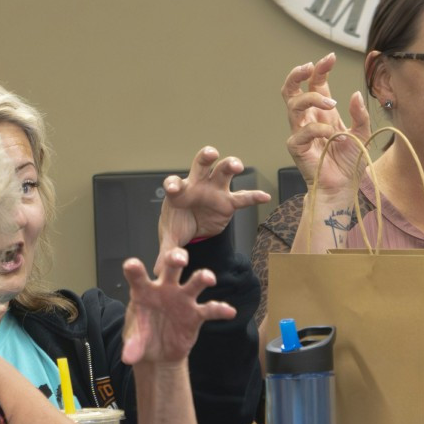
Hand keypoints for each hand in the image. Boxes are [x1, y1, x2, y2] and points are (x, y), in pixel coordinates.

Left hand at [119, 248, 235, 364]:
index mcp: (144, 291)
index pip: (137, 276)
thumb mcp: (134, 342)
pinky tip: (229, 312)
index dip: (134, 269)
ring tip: (209, 279)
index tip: (132, 265)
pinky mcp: (196, 314)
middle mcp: (165, 289)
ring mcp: (182, 299)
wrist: (158, 353)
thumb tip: (129, 357)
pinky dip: (220, 309)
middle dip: (176, 259)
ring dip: (203, 277)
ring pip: (195, 282)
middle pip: (171, 267)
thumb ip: (132, 346)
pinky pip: (210, 309)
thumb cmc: (142, 338)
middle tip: (180, 260)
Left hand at [157, 147, 272, 254]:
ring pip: (223, 171)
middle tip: (211, 153)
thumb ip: (167, 251)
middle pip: (201, 165)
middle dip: (206, 157)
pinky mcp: (229, 201)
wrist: (193, 229)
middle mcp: (197, 185)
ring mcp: (214, 190)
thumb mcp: (171, 239)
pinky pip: (243, 197)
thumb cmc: (179, 225)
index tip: (173, 188)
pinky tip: (264, 197)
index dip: (173, 184)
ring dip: (230, 165)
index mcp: (178, 192)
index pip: (174, 183)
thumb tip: (159, 271)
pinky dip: (254, 196)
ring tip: (237, 166)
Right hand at [282, 53, 371, 201]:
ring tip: (330, 103)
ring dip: (312, 99)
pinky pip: (302, 132)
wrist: (344, 187)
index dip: (320, 69)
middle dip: (297, 74)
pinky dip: (319, 129)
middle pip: (292, 89)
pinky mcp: (296, 147)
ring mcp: (300, 132)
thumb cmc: (350, 162)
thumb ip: (360, 115)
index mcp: (323, 112)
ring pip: (293, 105)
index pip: (315, 84)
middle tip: (310, 66)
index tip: (330, 58)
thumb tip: (355, 94)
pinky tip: (333, 136)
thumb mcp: (362, 134)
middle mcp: (308, 119)